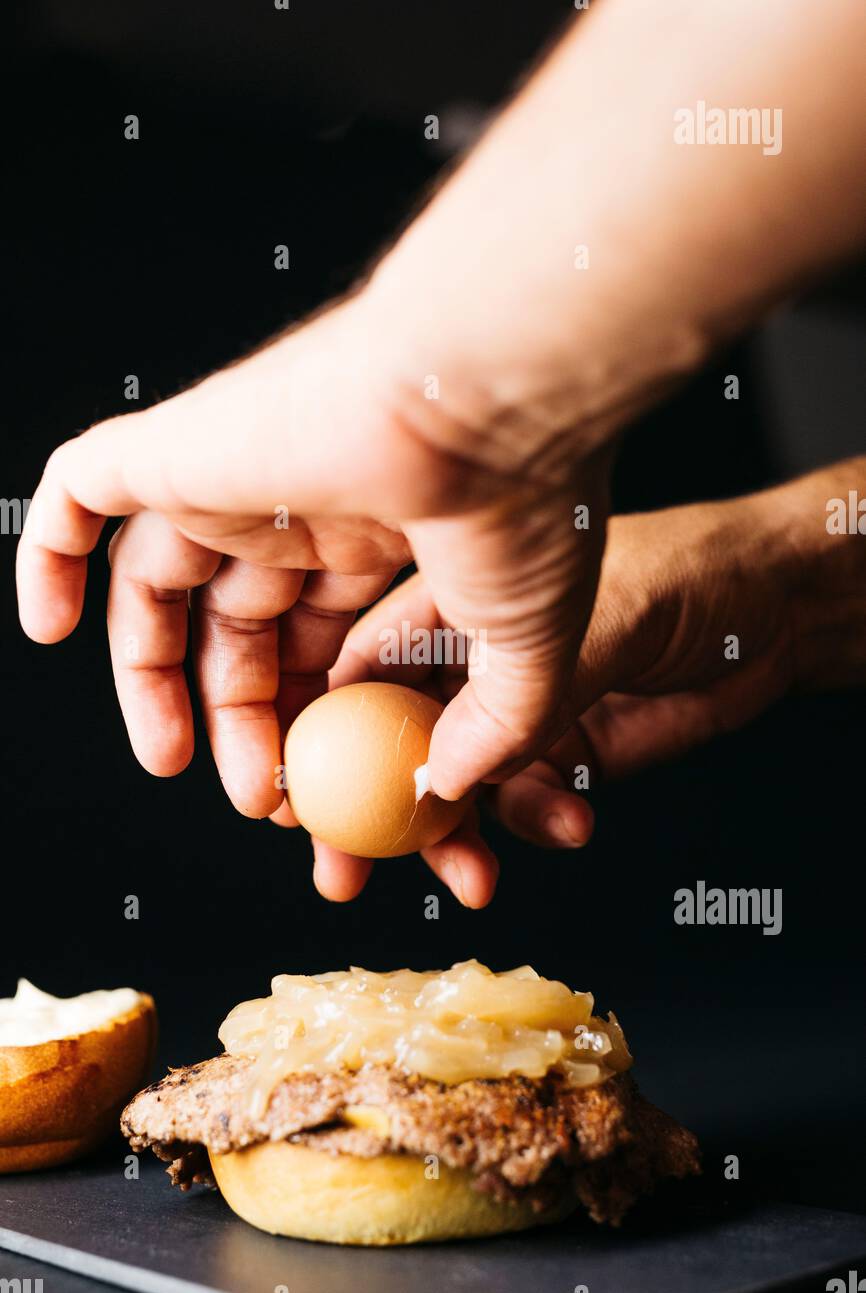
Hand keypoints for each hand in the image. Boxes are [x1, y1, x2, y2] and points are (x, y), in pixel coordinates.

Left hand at [15, 292, 608, 859]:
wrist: (486, 393)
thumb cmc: (521, 502)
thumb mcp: (528, 649)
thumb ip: (494, 726)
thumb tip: (451, 789)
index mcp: (376, 530)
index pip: (313, 632)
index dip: (303, 715)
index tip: (306, 787)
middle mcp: (300, 498)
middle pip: (236, 620)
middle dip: (238, 714)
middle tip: (251, 793)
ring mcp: (231, 470)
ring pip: (157, 575)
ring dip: (148, 672)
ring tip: (166, 760)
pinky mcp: (174, 447)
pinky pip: (76, 496)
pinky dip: (51, 555)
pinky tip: (45, 626)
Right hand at [320, 462, 865, 900]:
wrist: (775, 612)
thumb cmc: (685, 571)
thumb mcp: (594, 622)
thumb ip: (517, 698)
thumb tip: (441, 777)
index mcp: (449, 605)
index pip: (359, 675)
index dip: (320, 739)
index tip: (296, 800)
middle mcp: (468, 665)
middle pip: (390, 747)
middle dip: (365, 815)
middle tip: (345, 877)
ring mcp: (512, 715)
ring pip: (455, 791)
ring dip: (455, 841)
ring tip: (474, 878)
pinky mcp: (562, 757)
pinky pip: (525, 807)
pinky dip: (537, 826)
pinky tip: (572, 826)